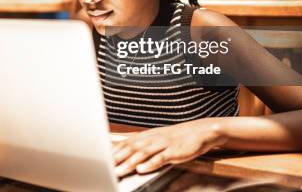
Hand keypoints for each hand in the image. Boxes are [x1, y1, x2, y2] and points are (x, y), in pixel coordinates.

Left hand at [112, 118, 226, 176]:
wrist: (200, 131)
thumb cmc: (176, 137)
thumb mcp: (157, 139)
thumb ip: (141, 145)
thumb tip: (123, 149)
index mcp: (147, 136)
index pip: (126, 142)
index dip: (113, 151)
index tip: (101, 159)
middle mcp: (152, 138)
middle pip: (131, 148)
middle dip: (117, 158)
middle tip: (105, 166)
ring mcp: (163, 144)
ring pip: (143, 153)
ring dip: (130, 162)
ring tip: (120, 170)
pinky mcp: (174, 151)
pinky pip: (161, 158)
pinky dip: (151, 164)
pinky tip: (142, 169)